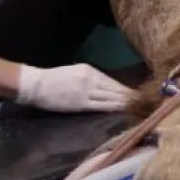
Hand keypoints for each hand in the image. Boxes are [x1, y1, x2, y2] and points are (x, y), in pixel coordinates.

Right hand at [15, 63, 133, 112]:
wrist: (36, 84)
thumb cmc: (53, 80)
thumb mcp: (74, 73)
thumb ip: (89, 79)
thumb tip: (105, 87)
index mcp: (89, 70)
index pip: (112, 81)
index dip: (125, 89)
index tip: (136, 93)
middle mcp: (91, 79)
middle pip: (115, 88)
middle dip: (129, 95)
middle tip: (143, 101)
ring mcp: (86, 91)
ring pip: (111, 96)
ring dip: (124, 101)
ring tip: (137, 106)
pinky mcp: (80, 102)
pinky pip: (101, 105)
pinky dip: (113, 107)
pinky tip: (122, 109)